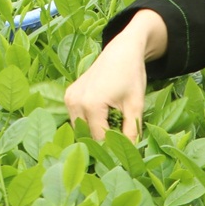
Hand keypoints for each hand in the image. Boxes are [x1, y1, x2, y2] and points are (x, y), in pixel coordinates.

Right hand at [64, 11, 163, 141]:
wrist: (121, 51)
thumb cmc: (131, 75)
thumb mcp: (135, 105)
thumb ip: (131, 131)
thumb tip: (131, 153)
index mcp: (90, 104)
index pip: (99, 138)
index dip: (112, 149)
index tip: (123, 154)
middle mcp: (75, 102)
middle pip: (86, 135)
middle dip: (101, 143)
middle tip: (118, 146)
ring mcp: (69, 98)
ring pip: (80, 128)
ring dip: (93, 134)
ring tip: (111, 133)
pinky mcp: (68, 96)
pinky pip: (76, 118)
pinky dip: (88, 123)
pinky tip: (103, 121)